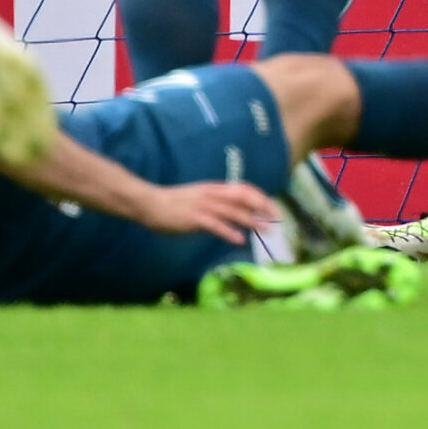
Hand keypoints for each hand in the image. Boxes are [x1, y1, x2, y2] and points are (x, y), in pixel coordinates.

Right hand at [135, 179, 279, 243]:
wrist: (150, 203)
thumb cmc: (173, 204)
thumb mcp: (199, 199)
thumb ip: (216, 204)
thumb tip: (235, 214)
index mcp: (214, 188)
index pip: (244, 188)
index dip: (260, 197)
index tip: (273, 208)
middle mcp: (212, 194)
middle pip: (244, 196)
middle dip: (262, 206)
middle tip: (276, 219)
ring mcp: (204, 205)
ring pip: (233, 211)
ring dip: (252, 220)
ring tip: (266, 230)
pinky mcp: (194, 218)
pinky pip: (215, 225)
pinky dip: (229, 232)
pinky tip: (239, 240)